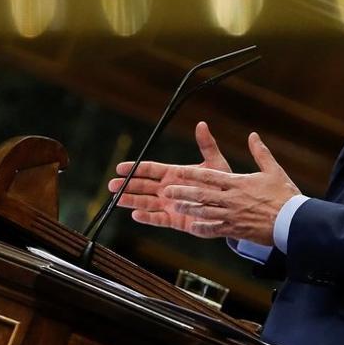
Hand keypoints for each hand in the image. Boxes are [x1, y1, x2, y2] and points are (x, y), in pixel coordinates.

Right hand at [107, 121, 231, 237]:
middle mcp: (168, 188)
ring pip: (146, 202)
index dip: (135, 168)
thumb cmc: (222, 183)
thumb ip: (206, 145)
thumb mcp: (215, 163)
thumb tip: (202, 124)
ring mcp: (170, 205)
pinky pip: (158, 219)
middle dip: (127, 185)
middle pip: (143, 186)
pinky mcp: (175, 220)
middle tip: (111, 185)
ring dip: (131, 201)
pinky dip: (147, 217)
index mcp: (174, 173)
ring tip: (117, 199)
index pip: (150, 169)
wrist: (231, 205)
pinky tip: (136, 215)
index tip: (120, 167)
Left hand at [163, 132, 298, 245]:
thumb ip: (260, 153)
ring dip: (188, 208)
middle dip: (183, 192)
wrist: (293, 221)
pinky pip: (215, 230)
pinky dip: (203, 229)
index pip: (210, 177)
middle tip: (167, 191)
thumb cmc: (285, 195)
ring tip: (175, 206)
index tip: (178, 172)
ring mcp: (232, 216)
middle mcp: (232, 199)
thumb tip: (253, 135)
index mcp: (238, 183)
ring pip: (205, 212)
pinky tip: (192, 227)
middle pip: (202, 195)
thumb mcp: (273, 170)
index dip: (192, 174)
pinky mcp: (237, 230)